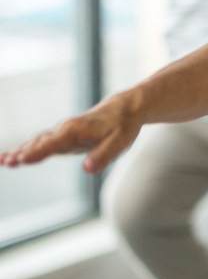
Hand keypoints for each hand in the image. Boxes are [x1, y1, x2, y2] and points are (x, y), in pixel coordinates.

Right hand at [0, 93, 143, 173]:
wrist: (124, 109)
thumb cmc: (123, 125)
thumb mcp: (120, 142)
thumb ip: (103, 155)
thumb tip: (87, 169)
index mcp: (77, 130)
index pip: (54, 143)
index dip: (38, 152)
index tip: (21, 159)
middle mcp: (65, 129)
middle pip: (40, 142)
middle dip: (22, 152)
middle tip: (5, 162)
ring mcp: (63, 133)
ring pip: (38, 142)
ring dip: (21, 151)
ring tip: (3, 161)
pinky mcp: (64, 137)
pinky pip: (43, 143)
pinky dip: (29, 149)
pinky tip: (16, 158)